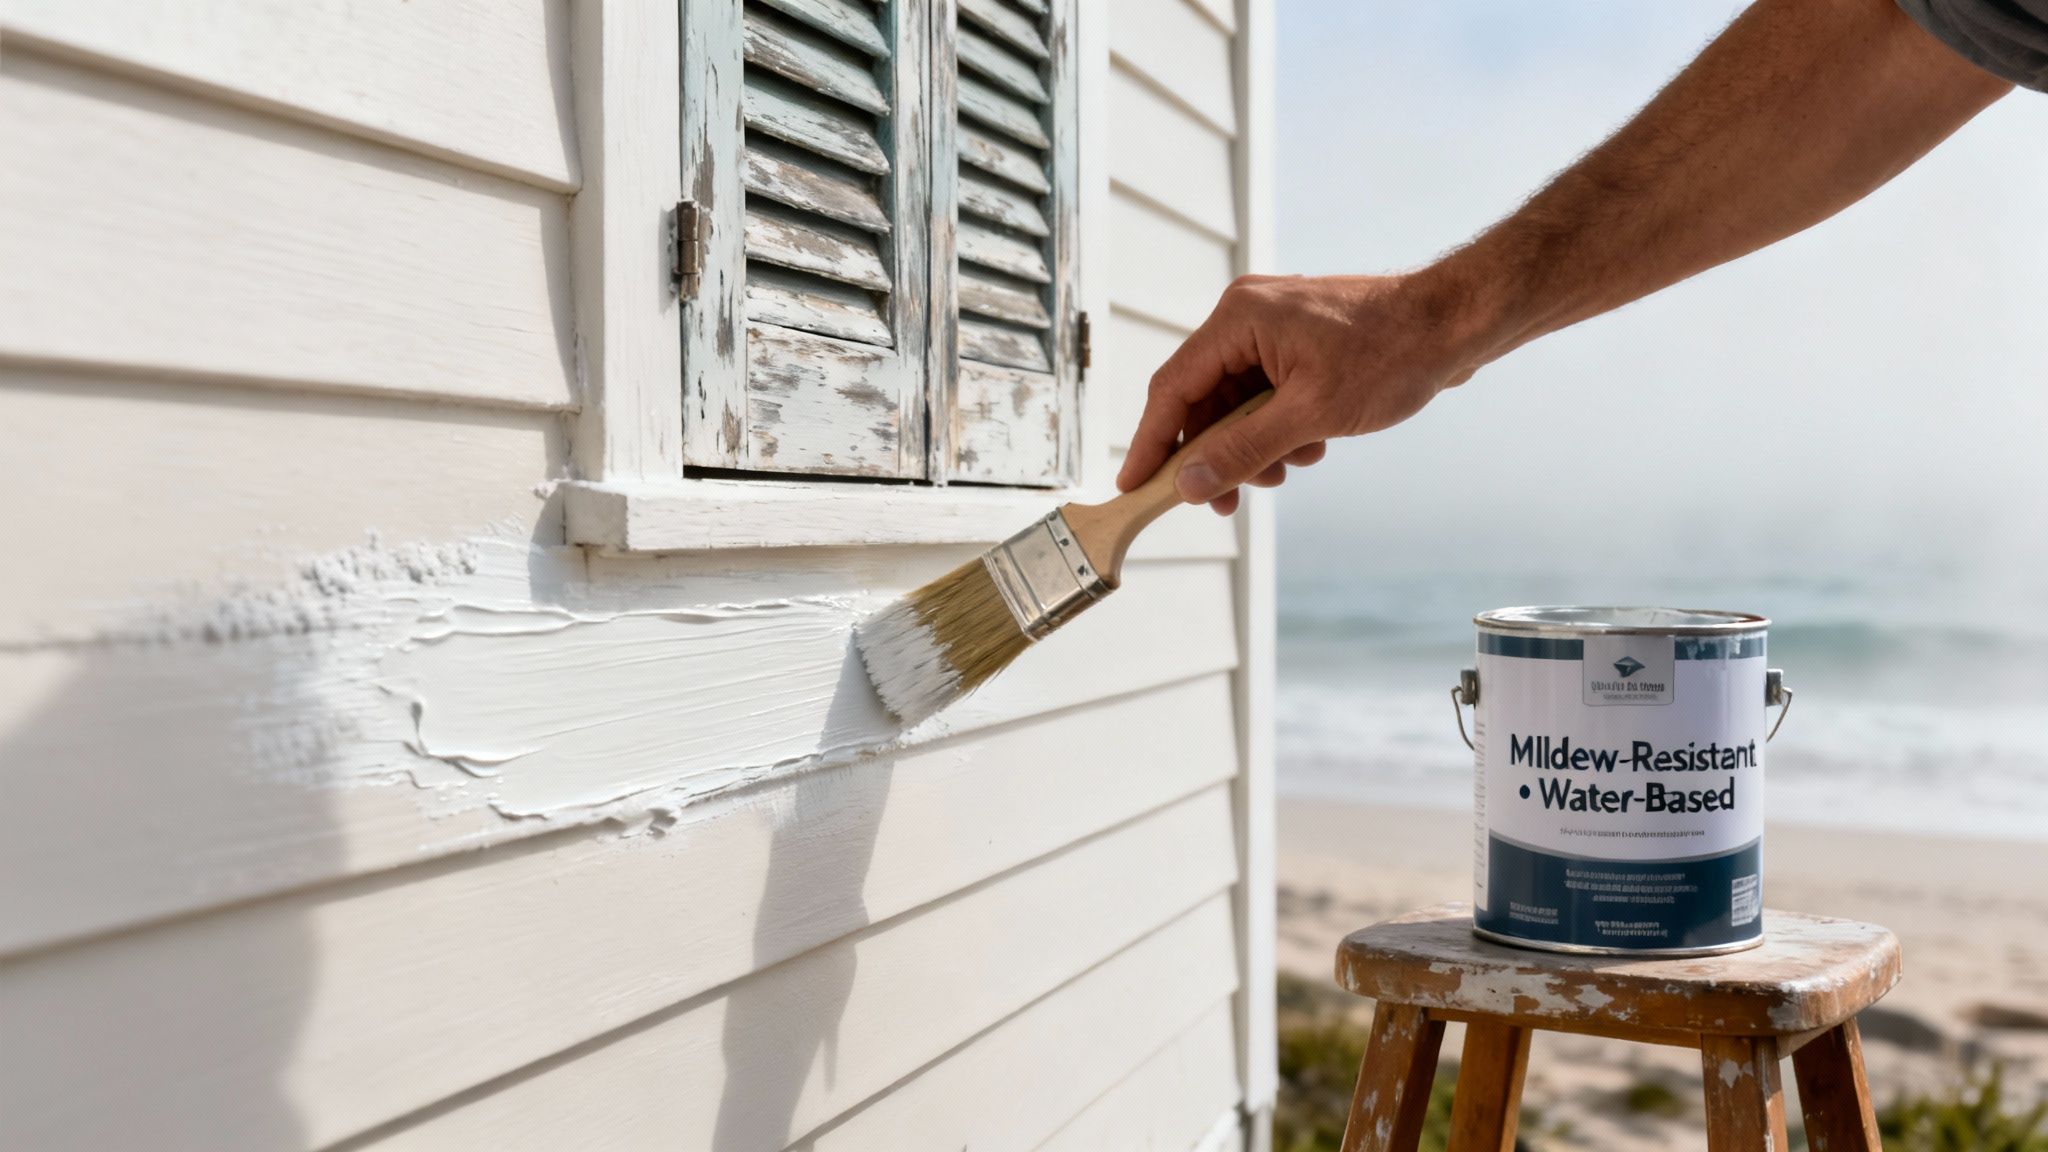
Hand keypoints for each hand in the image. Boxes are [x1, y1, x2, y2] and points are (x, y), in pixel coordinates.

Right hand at [1115, 271, 1491, 514]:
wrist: (1456, 323)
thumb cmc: (1392, 354)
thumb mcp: (1312, 415)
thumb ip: (1243, 451)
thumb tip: (1189, 485)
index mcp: (1238, 319)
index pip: (1173, 388)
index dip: (1151, 442)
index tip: (1134, 486)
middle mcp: (1246, 316)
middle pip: (1202, 399)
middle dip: (1214, 455)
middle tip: (1224, 502)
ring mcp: (1273, 328)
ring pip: (1236, 403)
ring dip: (1252, 446)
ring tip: (1285, 472)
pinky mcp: (1298, 343)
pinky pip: (1266, 395)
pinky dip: (1278, 429)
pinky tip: (1311, 448)